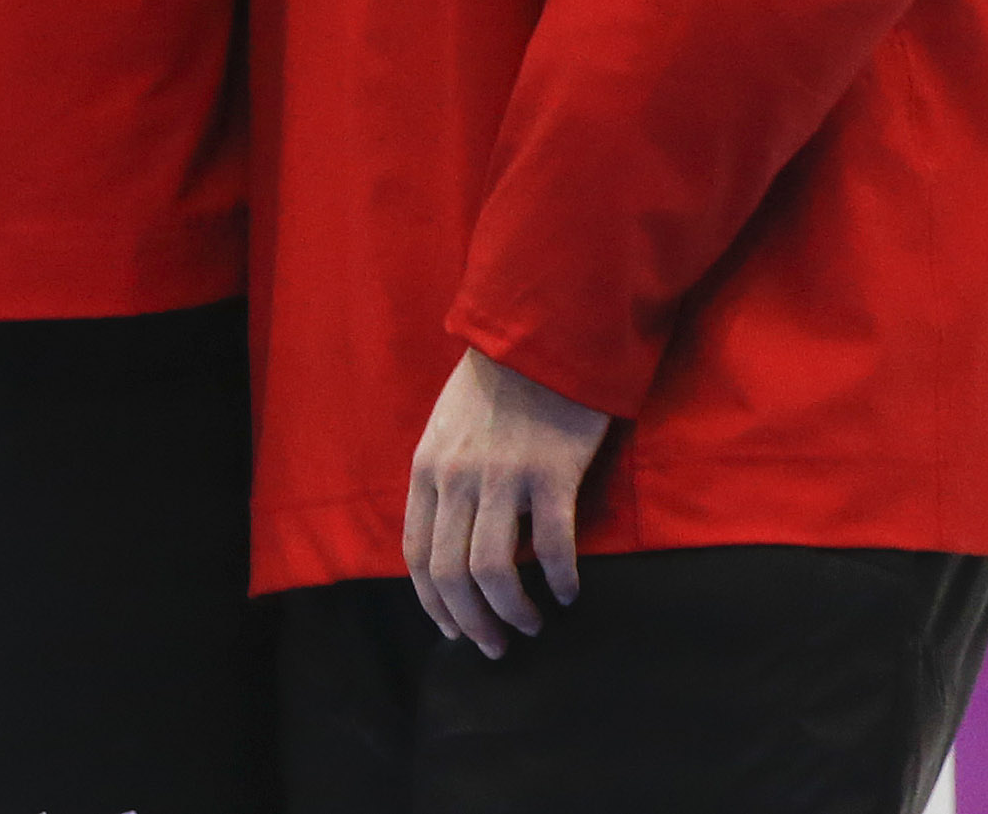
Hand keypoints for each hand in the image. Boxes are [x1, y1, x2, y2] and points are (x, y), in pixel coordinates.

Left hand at [402, 346, 610, 659]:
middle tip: (496, 648)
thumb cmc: (496, 387)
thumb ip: (445, 483)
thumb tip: (452, 544)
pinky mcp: (551, 474)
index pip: (417, 554)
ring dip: (513, 611)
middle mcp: (456, 478)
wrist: (540, 338)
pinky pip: (552, 545)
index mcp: (426, 470)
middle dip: (472, 622)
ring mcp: (502, 477)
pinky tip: (570, 593)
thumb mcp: (447, 432)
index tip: (455, 632)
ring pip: (493, 569)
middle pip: (451, 573)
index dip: (434, 604)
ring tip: (533, 626)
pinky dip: (561, 579)